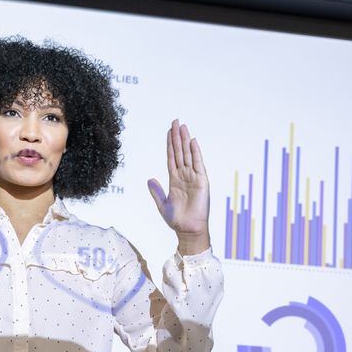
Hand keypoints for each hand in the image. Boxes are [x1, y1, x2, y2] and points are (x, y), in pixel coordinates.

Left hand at [147, 121, 209, 246]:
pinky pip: (198, 164)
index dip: (170, 144)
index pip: (172, 157)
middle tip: (175, 121)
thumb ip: (156, 191)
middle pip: (180, 152)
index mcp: (175, 180)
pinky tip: (192, 141)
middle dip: (177, 137)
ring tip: (183, 126)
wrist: (187, 229)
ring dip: (185, 140)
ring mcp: (193, 177)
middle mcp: (184, 176)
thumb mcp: (162, 204)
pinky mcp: (201, 181)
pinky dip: (196, 152)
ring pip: (188, 154)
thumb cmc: (176, 219)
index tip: (169, 131)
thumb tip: (150, 179)